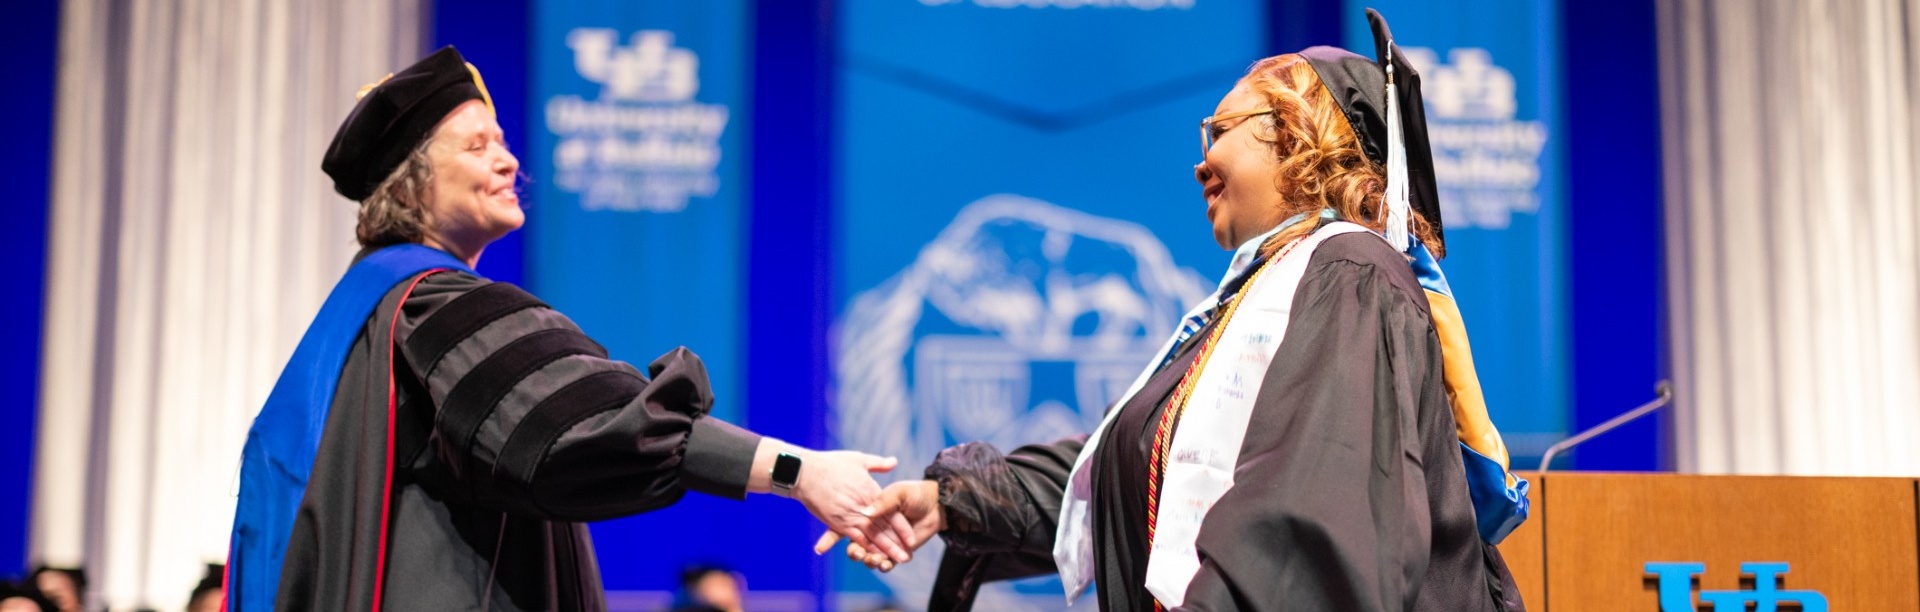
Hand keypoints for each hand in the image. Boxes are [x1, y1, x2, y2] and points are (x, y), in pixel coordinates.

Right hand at [789, 450, 915, 563]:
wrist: (806, 472)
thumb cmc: (831, 464)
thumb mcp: (859, 459)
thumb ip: (878, 464)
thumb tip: (894, 462)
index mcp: (871, 491)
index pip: (892, 514)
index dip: (902, 527)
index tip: (912, 538)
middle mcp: (863, 506)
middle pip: (884, 529)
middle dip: (897, 544)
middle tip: (907, 556)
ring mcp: (850, 516)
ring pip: (872, 537)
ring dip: (885, 550)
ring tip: (896, 560)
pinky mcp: (838, 523)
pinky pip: (855, 538)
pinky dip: (865, 548)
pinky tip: (874, 556)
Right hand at [814, 479, 943, 571]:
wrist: (938, 504)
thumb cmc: (915, 493)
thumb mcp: (897, 492)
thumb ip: (883, 502)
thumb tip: (867, 513)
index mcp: (868, 512)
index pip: (845, 525)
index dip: (831, 538)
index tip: (820, 548)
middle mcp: (873, 528)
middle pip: (857, 544)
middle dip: (854, 552)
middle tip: (855, 554)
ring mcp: (884, 541)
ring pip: (870, 554)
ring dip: (870, 560)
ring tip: (874, 560)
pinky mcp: (896, 551)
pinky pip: (886, 561)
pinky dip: (885, 564)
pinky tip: (886, 564)